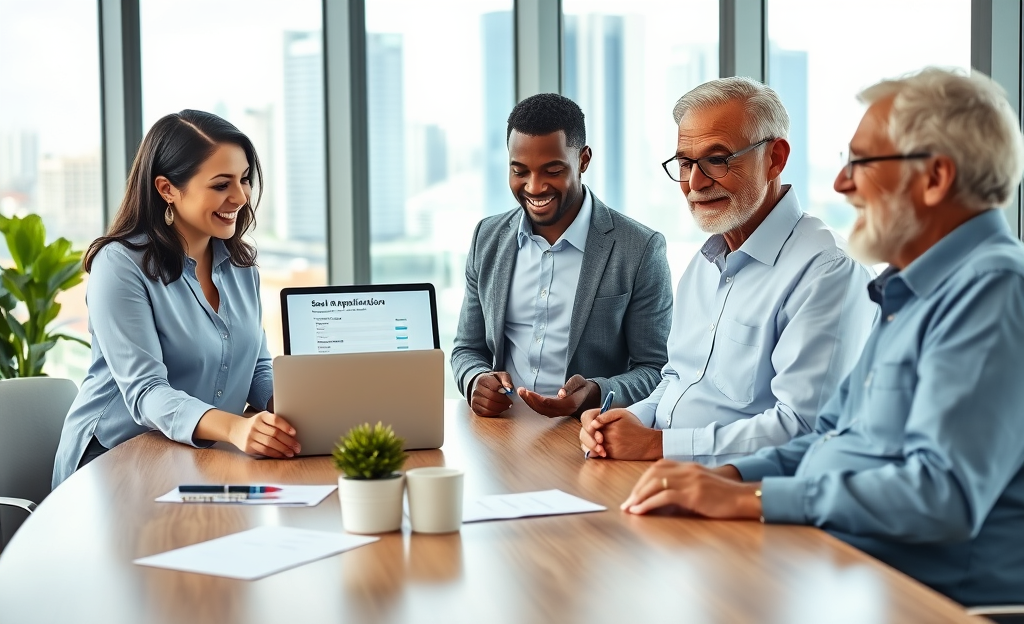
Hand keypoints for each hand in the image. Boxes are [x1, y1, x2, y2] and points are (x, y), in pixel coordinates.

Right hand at [229, 411, 300, 457]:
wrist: (236, 430)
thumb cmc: (256, 425)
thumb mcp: (264, 419)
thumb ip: (275, 424)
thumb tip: (294, 435)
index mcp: (262, 416)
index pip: (275, 420)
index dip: (285, 426)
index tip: (294, 433)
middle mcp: (255, 425)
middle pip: (274, 433)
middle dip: (288, 441)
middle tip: (297, 447)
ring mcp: (250, 436)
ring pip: (270, 443)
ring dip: (283, 449)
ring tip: (291, 453)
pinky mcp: (248, 446)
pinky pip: (264, 451)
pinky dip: (275, 454)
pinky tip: (282, 456)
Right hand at [470, 371, 513, 416]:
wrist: (480, 386)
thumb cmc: (492, 381)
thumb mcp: (501, 376)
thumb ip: (506, 380)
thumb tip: (509, 389)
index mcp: (483, 379)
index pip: (494, 386)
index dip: (503, 391)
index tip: (509, 393)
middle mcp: (476, 389)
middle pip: (492, 397)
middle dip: (503, 401)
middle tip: (510, 402)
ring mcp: (475, 399)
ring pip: (489, 406)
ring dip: (500, 408)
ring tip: (506, 406)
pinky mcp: (475, 407)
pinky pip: (485, 412)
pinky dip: (494, 412)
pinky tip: (499, 409)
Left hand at [519, 374, 599, 417]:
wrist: (588, 393)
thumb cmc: (582, 385)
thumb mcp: (579, 381)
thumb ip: (571, 386)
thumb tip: (561, 393)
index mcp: (571, 403)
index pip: (551, 403)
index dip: (538, 399)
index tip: (528, 391)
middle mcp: (565, 410)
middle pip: (544, 409)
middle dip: (530, 400)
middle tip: (520, 390)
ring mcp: (561, 413)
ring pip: (542, 411)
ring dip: (530, 403)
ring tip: (521, 392)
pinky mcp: (557, 412)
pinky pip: (544, 411)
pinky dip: (534, 405)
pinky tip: (527, 398)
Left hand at [579, 408, 661, 459]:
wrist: (648, 443)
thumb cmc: (634, 427)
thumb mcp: (622, 414)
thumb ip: (605, 415)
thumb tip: (593, 424)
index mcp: (610, 419)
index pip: (586, 418)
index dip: (586, 422)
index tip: (591, 426)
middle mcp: (609, 432)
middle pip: (585, 434)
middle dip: (587, 436)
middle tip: (594, 436)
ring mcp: (610, 444)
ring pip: (589, 444)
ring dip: (590, 444)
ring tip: (598, 443)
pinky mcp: (612, 454)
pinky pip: (596, 454)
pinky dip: (595, 452)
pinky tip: (601, 450)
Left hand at [620, 460, 760, 518]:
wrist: (746, 498)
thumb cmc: (726, 497)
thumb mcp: (703, 487)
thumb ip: (685, 487)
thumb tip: (665, 499)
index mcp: (689, 467)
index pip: (658, 467)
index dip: (643, 480)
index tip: (634, 494)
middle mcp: (687, 469)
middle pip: (653, 473)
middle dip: (637, 488)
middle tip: (627, 503)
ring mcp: (690, 480)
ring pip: (655, 483)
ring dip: (638, 496)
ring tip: (629, 508)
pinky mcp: (694, 493)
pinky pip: (664, 496)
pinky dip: (648, 503)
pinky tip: (640, 511)